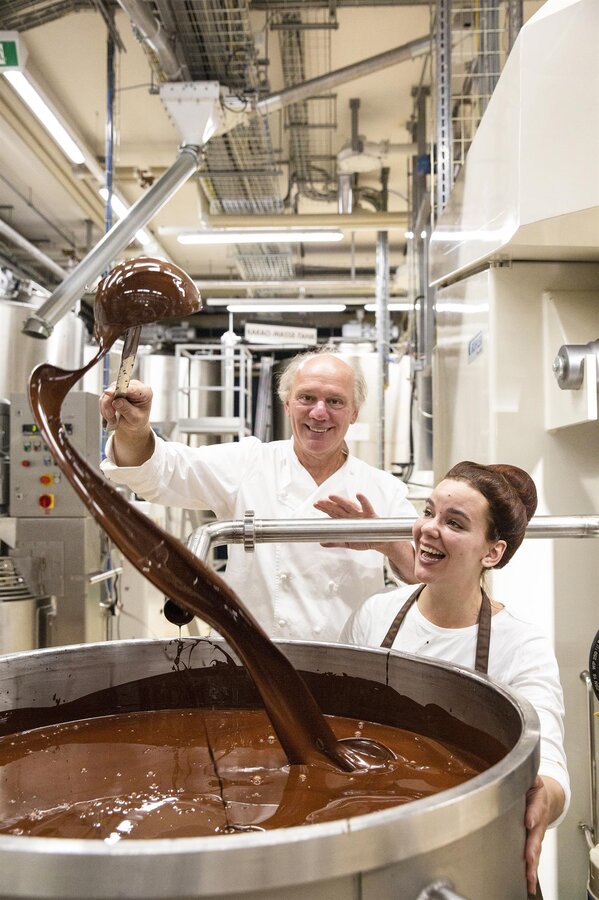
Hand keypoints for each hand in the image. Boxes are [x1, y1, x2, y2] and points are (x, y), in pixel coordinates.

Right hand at [100, 379, 152, 433]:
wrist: (134, 423)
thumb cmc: (138, 420)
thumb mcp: (135, 419)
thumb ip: (127, 410)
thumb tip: (116, 401)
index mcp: (145, 392)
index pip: (131, 388)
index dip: (119, 389)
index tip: (109, 392)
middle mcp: (134, 386)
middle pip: (116, 389)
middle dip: (110, 403)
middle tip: (110, 416)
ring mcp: (123, 387)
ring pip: (108, 393)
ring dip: (106, 408)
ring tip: (112, 419)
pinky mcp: (114, 391)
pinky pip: (104, 398)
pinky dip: (104, 408)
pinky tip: (110, 416)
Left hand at [313, 493, 378, 549]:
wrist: (379, 542)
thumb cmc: (364, 539)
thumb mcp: (348, 543)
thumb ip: (335, 542)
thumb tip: (321, 543)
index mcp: (346, 519)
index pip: (333, 512)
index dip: (324, 508)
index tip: (315, 504)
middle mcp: (352, 515)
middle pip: (338, 508)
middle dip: (328, 504)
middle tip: (319, 502)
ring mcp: (361, 514)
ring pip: (349, 506)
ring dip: (340, 500)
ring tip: (331, 496)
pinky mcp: (371, 515)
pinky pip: (367, 507)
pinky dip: (363, 500)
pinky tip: (358, 494)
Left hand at [524, 775, 563, 895]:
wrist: (547, 799)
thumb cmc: (535, 790)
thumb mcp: (532, 779)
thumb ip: (526, 776)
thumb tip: (520, 771)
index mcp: (538, 803)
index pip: (536, 808)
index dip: (533, 815)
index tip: (529, 821)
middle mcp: (539, 821)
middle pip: (537, 837)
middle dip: (533, 848)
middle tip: (529, 858)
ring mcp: (536, 835)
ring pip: (536, 852)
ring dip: (532, 865)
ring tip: (529, 878)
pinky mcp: (532, 844)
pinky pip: (532, 858)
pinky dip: (531, 871)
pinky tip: (528, 882)